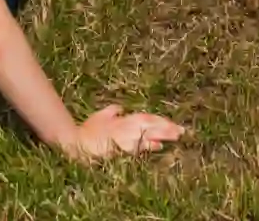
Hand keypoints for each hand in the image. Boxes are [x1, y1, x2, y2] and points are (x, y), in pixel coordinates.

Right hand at [64, 105, 184, 161]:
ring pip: (146, 135)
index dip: (162, 122)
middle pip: (151, 126)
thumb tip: (120, 108)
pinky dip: (147, 146)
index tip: (175, 126)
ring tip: (176, 137)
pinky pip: (136, 147)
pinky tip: (158, 146)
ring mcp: (123, 138)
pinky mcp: (119, 149)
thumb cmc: (88, 130)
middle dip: (167, 128)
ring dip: (162, 135)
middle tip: (182, 131)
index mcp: (125, 120)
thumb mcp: (101, 117)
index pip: (148, 119)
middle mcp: (127, 127)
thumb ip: (112, 111)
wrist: (76, 142)